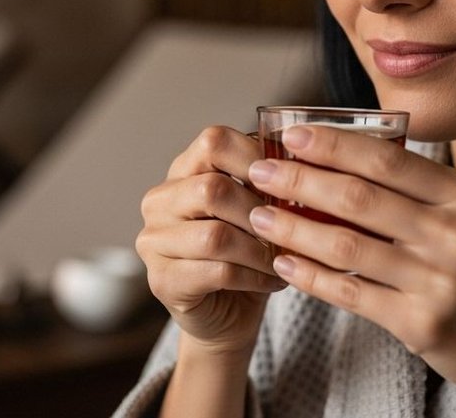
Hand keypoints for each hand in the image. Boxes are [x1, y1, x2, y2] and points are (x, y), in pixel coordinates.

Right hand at [136, 126, 285, 355]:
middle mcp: (159, 201)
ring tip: (285, 259)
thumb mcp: (260, 208)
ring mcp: (153, 242)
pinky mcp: (162, 281)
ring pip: (216, 236)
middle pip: (212, 189)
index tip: (289, 179)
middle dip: (261, 212)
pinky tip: (274, 281)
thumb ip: (269, 181)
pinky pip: (217, 272)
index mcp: (182, 171)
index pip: (213, 141)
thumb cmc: (248, 252)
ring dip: (261, 250)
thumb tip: (301, 160)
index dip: (255, 157)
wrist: (228, 314)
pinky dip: (255, 277)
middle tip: (291, 230)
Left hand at [246, 125, 455, 414]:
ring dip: (293, 229)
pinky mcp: (422, 323)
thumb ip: (427, 191)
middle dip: (300, 181)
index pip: (389, 159)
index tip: (293, 134)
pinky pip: (352, 294)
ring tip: (257, 217)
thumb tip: (351, 157)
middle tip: (260, 172)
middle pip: (359, 197)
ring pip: (346, 246)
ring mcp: (440, 280)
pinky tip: (284, 265)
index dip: (334, 144)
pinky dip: (311, 278)